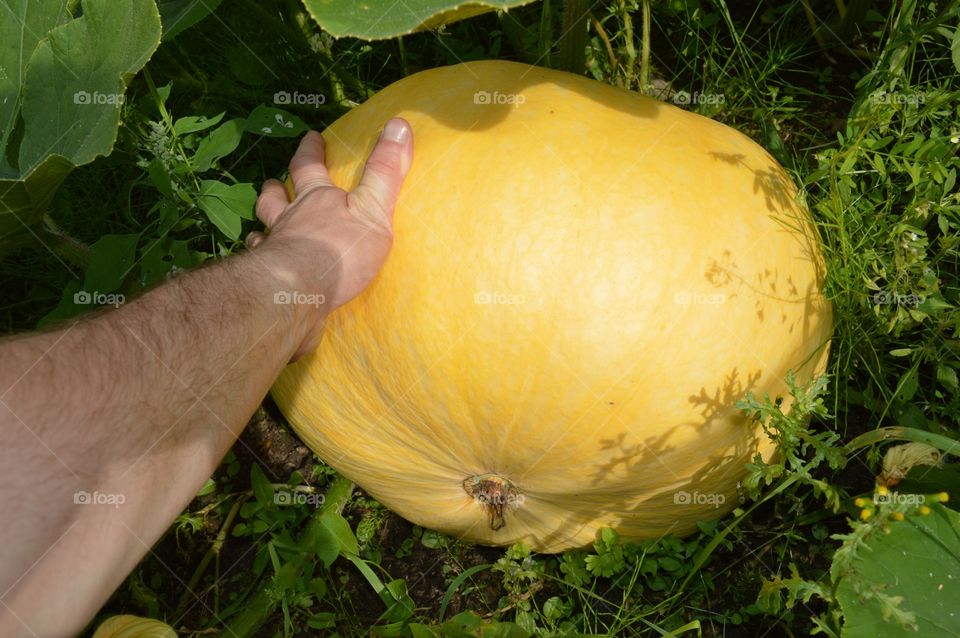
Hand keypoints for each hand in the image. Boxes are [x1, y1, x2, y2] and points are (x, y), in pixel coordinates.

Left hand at [248, 118, 412, 358]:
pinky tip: (261, 264)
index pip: (309, 166)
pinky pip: (259, 263)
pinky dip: (260, 259)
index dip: (311, 150)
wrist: (298, 292)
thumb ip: (385, 172)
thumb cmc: (339, 250)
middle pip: (274, 197)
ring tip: (261, 224)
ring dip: (263, 222)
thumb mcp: (372, 209)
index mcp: (316, 200)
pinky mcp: (267, 277)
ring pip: (262, 228)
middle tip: (273, 181)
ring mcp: (273, 247)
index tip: (311, 137)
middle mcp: (289, 219)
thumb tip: (400, 124)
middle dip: (276, 186)